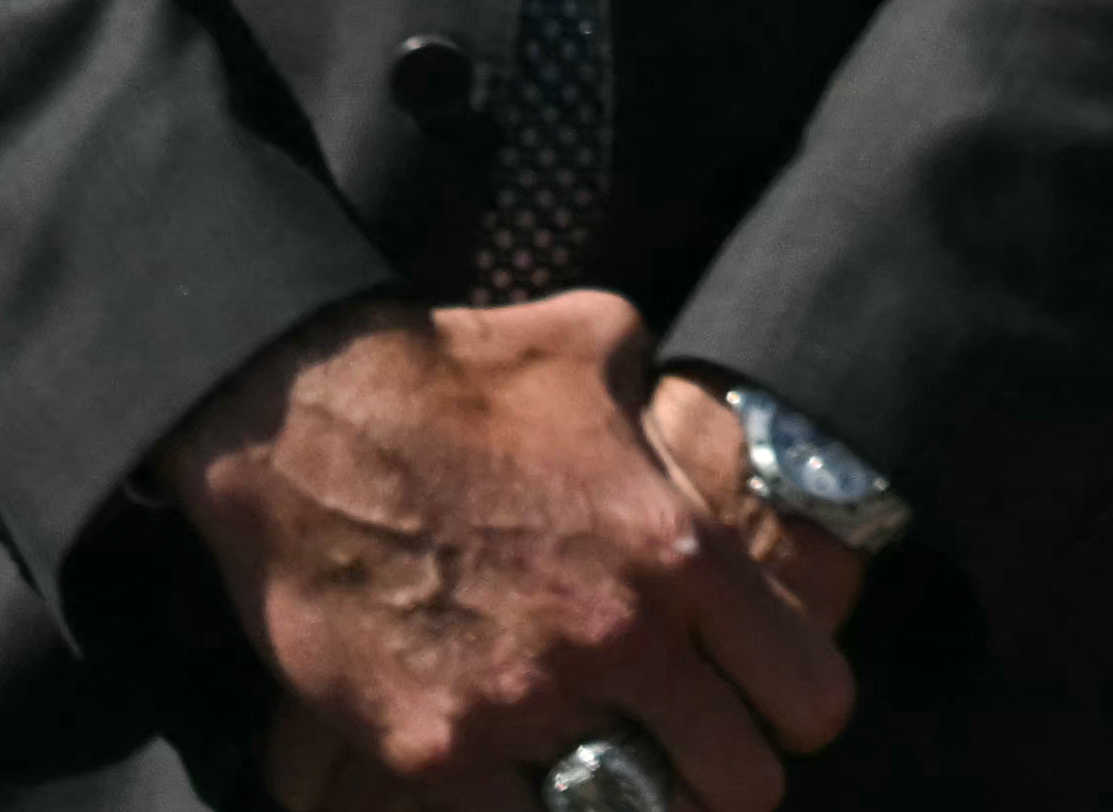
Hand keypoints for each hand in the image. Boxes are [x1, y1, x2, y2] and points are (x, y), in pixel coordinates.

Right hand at [160, 289, 854, 807]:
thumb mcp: (602, 347)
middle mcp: (622, 638)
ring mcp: (528, 703)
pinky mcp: (434, 749)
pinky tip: (502, 779)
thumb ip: (669, 408)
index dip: (797, 713)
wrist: (303, 423)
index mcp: (682, 552)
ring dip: (619, 801)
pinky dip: (517, 811)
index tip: (763, 707)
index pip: (809, 694)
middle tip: (677, 754)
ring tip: (593, 772)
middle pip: (740, 786)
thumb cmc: (459, 373)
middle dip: (719, 776)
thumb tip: (697, 419)